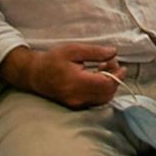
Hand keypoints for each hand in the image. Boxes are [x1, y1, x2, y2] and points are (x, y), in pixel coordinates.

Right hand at [0, 43, 124, 107]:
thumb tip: (114, 52)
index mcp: (76, 82)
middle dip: (115, 78)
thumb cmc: (53, 60)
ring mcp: (76, 103)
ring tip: (104, 67)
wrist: (34, 74)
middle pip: (107, 93)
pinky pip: (96, 100)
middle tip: (111, 63)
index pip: (106, 84)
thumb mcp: (74, 50)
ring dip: (109, 84)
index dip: (118, 75)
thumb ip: (95, 52)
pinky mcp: (75, 105)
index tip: (120, 65)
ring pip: (103, 98)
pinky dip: (102, 90)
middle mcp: (77, 96)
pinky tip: (97, 76)